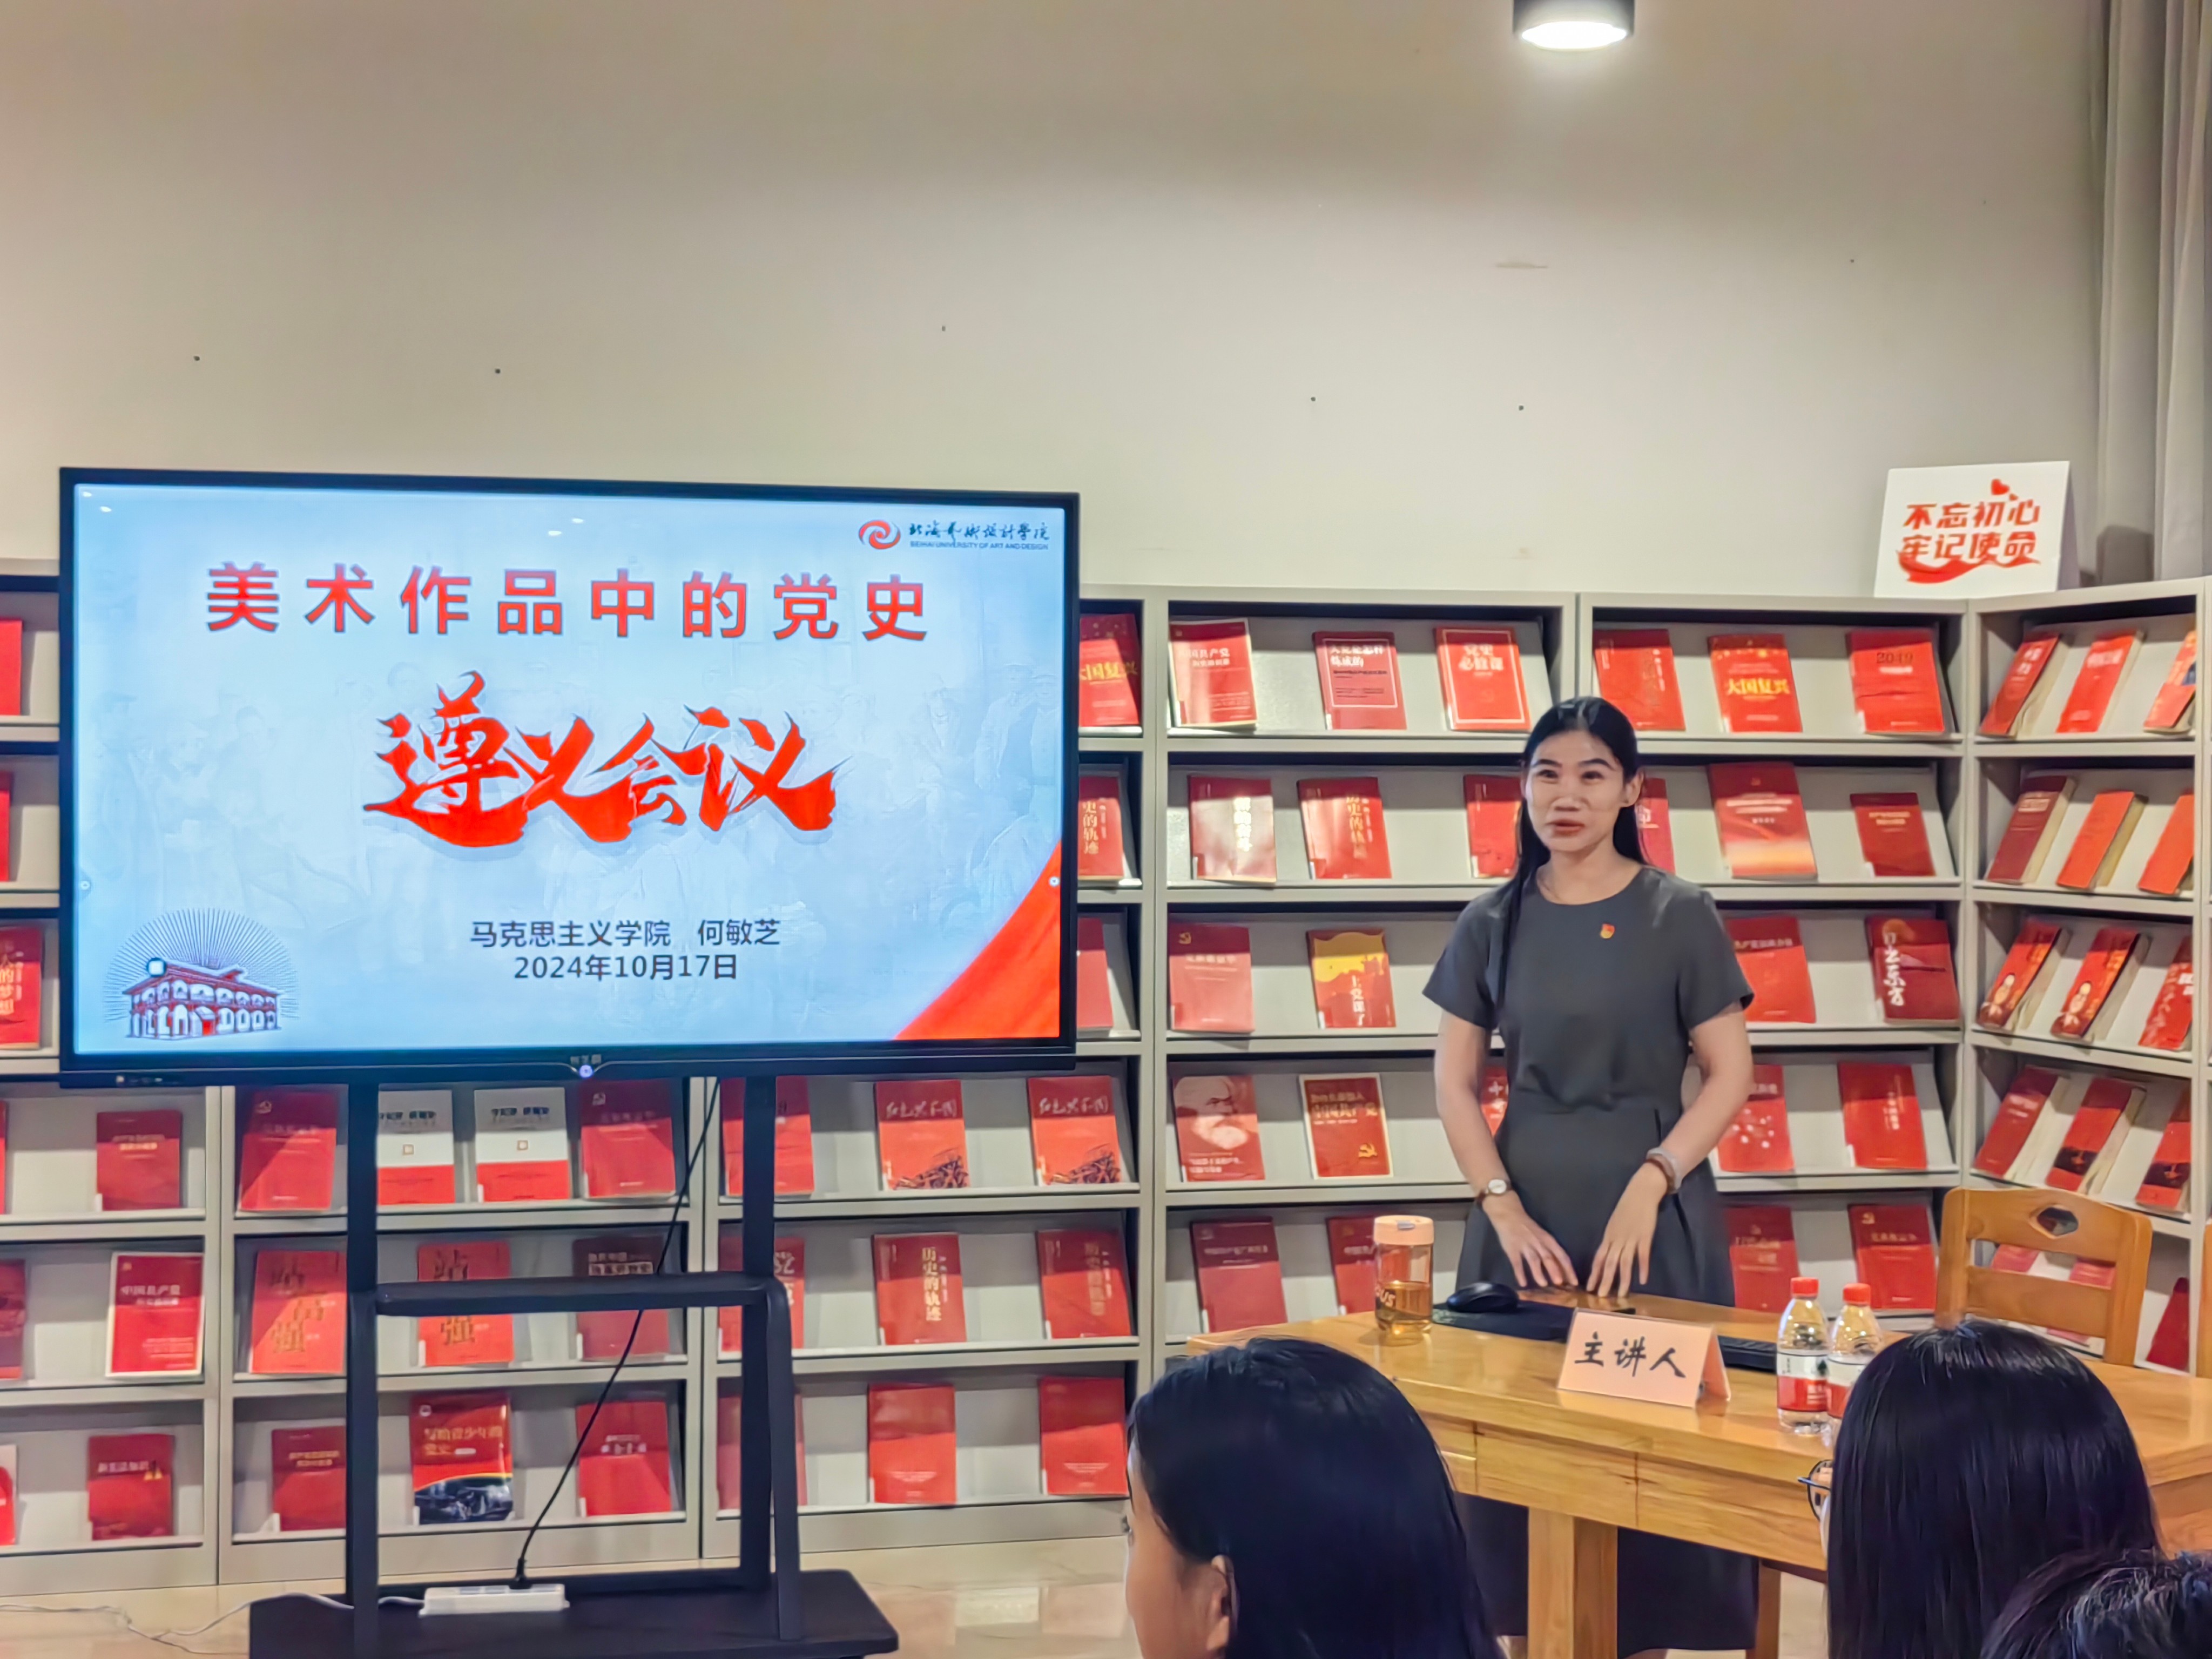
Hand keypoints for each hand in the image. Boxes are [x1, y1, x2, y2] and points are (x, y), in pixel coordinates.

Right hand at [1481, 1193, 1576, 1287]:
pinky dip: (1520, 1273)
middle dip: (1554, 1270)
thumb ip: (1551, 1251)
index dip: (1568, 1268)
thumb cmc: (1529, 1228)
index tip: (1574, 1282)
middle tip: (1559, 1283)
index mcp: (1548, 1240)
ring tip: (1543, 1284)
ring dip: (1538, 1272)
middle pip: (1548, 1257)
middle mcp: (1538, 1243)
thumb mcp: (1543, 1236)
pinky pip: (1517, 1263)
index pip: (1561, 1255)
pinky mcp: (1512, 1249)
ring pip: (1533, 1260)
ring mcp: (1524, 1246)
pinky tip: (1523, 1283)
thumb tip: (1562, 1271)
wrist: (1509, 1216)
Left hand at [1587, 1163, 1667, 1298]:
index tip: (1588, 1287)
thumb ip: (1612, 1239)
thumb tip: (1608, 1253)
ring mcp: (1631, 1238)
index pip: (1598, 1258)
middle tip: (1600, 1297)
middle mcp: (1617, 1239)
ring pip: (1624, 1262)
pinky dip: (1642, 1268)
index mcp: (1608, 1236)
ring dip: (1622, 1280)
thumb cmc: (1627, 1206)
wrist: (1641, 1191)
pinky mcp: (1645, 1236)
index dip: (1594, 1274)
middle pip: (1609, 1263)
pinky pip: (1642, 1255)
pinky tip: (1643, 1280)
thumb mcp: (1614, 1223)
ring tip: (1620, 1295)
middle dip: (1604, 1281)